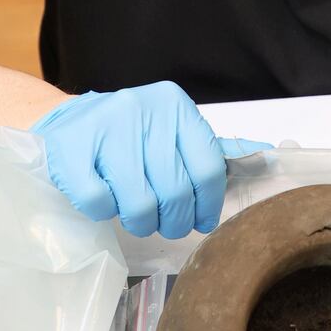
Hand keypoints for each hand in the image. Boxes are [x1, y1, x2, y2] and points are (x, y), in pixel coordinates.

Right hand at [31, 81, 271, 238]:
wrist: (64, 123)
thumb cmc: (127, 137)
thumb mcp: (170, 132)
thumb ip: (207, 150)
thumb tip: (267, 155)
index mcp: (174, 106)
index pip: (208, 168)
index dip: (208, 204)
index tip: (202, 220)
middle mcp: (143, 109)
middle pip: (176, 191)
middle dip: (173, 220)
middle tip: (166, 224)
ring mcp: (105, 127)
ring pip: (139, 203)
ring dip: (140, 221)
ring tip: (136, 216)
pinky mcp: (71, 149)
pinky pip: (100, 203)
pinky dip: (104, 212)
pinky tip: (104, 199)